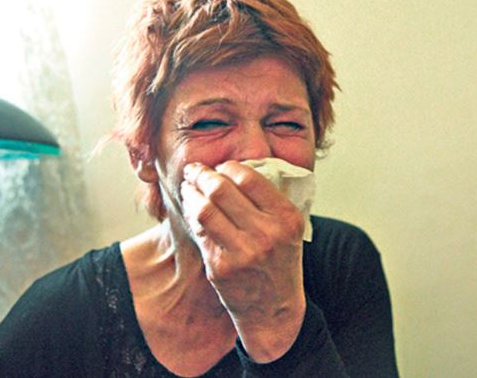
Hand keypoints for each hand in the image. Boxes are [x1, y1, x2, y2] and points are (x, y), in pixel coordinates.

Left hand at [181, 160, 306, 361]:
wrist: (274, 309)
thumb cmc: (279, 261)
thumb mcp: (288, 229)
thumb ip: (267, 200)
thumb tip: (231, 169)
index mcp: (286, 218)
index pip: (249, 178)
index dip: (228, 167)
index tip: (220, 167)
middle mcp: (266, 234)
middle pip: (221, 189)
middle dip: (202, 175)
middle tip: (194, 171)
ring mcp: (242, 252)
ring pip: (204, 209)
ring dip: (191, 193)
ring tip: (188, 188)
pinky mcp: (220, 268)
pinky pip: (200, 232)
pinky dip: (192, 216)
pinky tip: (191, 210)